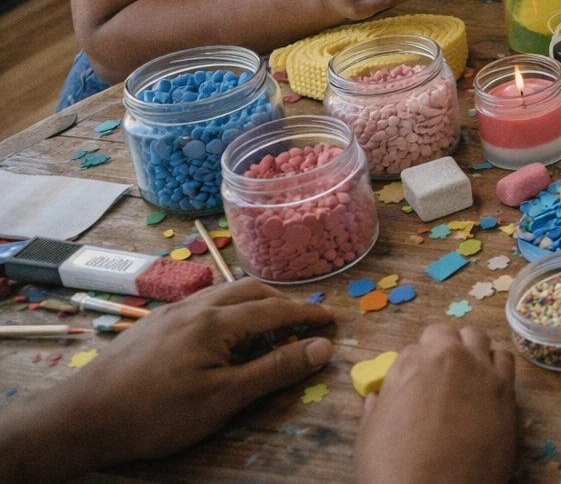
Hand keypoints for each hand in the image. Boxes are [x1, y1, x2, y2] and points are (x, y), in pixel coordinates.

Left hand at [0, 279, 333, 481]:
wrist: (81, 417)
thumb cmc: (156, 414)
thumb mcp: (223, 399)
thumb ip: (274, 369)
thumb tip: (322, 348)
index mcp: (216, 321)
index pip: (275, 309)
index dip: (307, 315)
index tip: (332, 320)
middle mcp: (195, 306)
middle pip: (250, 291)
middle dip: (282, 303)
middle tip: (303, 323)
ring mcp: (170, 312)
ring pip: (223, 293)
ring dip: (253, 303)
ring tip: (266, 326)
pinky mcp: (152, 324)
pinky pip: (202, 302)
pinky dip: (227, 309)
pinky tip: (222, 333)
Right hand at [355, 324, 516, 483]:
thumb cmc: (394, 469)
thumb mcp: (370, 435)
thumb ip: (379, 407)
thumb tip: (380, 396)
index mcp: (410, 364)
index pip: (414, 349)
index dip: (415, 368)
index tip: (418, 385)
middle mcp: (448, 357)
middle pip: (446, 334)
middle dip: (442, 349)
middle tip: (440, 378)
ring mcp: (481, 370)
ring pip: (478, 338)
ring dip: (470, 350)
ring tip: (466, 375)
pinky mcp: (506, 389)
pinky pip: (505, 359)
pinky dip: (496, 365)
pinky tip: (488, 384)